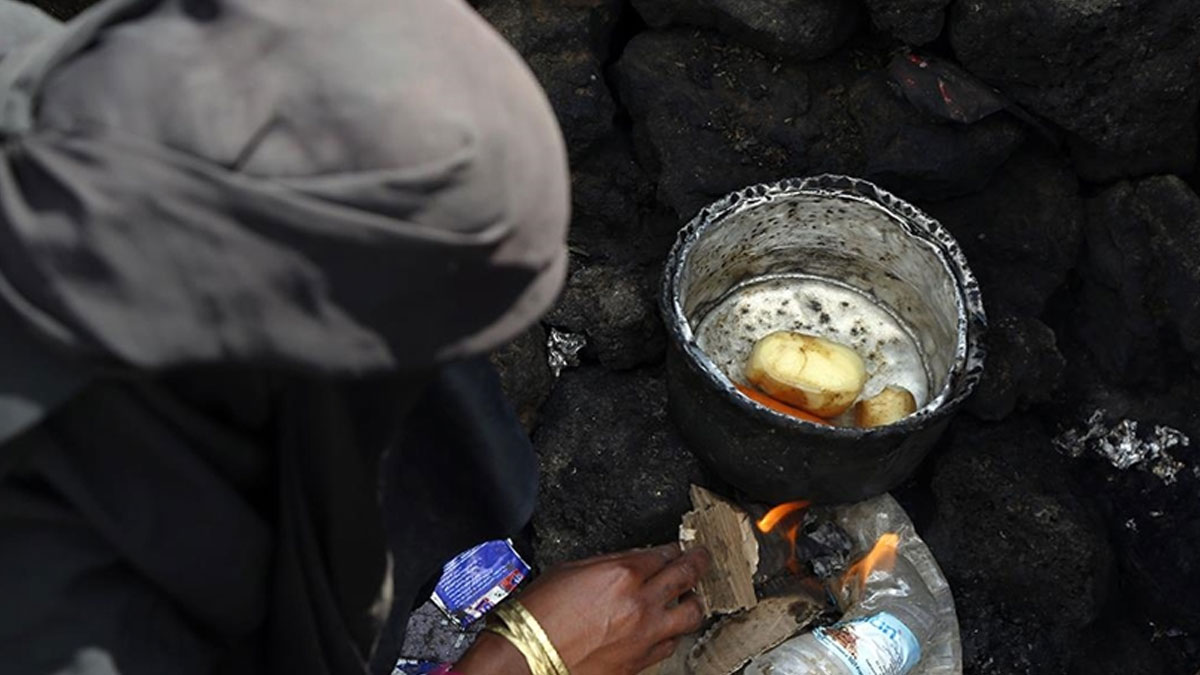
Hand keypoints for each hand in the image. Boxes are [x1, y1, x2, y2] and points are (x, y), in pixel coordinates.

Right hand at [456, 545, 709, 674]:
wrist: (527, 660)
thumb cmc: (538, 616)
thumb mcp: (570, 570)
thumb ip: (608, 563)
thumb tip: (630, 561)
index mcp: (623, 574)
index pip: (663, 553)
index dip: (673, 547)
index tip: (677, 546)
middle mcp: (642, 603)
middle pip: (687, 576)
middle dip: (698, 562)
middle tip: (702, 557)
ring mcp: (645, 635)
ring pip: (691, 614)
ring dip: (694, 600)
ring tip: (694, 595)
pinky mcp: (641, 662)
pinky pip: (671, 644)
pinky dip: (673, 632)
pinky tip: (669, 627)